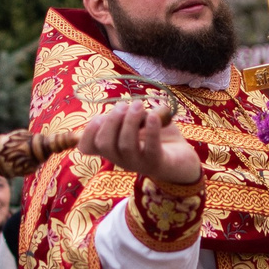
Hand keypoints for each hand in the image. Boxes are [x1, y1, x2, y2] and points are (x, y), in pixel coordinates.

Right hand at [79, 99, 200, 185]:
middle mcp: (120, 158)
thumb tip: (122, 107)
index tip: (100, 116)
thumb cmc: (155, 138)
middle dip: (111, 121)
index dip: (88, 131)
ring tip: (139, 105)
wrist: (181, 158)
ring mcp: (138, 163)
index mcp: (112, 149)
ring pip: (125, 145)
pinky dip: (152, 130)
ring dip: (130, 121)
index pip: (87, 147)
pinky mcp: (157, 163)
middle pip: (104, 144)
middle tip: (124, 105)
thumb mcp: (137, 122)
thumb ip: (127, 114)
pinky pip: (151, 148)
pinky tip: (154, 116)